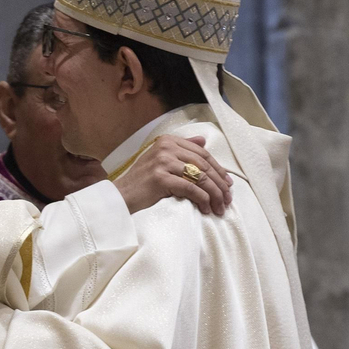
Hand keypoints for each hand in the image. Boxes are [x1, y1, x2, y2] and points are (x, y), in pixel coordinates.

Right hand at [114, 135, 232, 215]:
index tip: (228, 184)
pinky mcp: (161, 178)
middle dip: (220, 184)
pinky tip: (206, 208)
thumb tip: (203, 140)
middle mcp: (166, 148)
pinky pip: (191, 189)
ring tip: (220, 207)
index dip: (219, 170)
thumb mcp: (161, 160)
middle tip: (228, 199)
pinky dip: (202, 199)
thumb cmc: (142, 181)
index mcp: (168, 141)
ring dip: (214, 195)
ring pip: (201, 178)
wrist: (121, 196)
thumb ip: (182, 149)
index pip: (202, 154)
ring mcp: (163, 162)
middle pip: (204, 166)